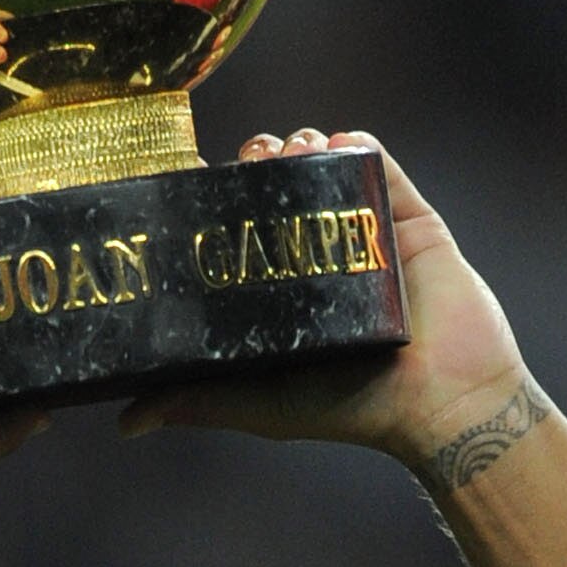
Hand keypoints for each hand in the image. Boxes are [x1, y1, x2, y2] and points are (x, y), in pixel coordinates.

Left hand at [119, 131, 531, 477]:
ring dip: (301, 145)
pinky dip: (354, 144)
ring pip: (324, 163)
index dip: (217, 196)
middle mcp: (322, 254)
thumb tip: (126, 423)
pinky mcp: (409, 218)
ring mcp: (366, 232)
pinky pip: (379, 164)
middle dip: (258, 159)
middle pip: (277, 184)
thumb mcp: (260, 404)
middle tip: (250, 161)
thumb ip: (198, 401)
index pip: (239, 225)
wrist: (441, 403)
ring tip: (291, 153)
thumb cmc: (351, 408)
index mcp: (285, 287)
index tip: (199, 180)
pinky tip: (335, 145)